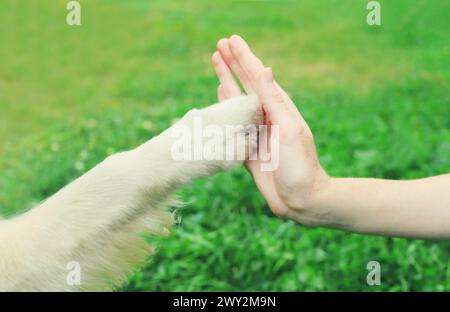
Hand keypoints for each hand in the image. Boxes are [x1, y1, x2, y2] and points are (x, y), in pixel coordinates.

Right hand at [211, 35, 329, 224]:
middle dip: (232, 64)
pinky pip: (232, 121)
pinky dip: (225, 106)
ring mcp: (256, 129)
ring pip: (236, 99)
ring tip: (217, 63)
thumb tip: (265, 70)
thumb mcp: (288, 130)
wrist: (299, 199)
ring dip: (226, 80)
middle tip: (219, 45)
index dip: (243, 57)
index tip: (231, 40)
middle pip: (245, 83)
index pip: (257, 76)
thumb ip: (274, 101)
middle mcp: (266, 115)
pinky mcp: (247, 145)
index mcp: (278, 108)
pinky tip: (220, 95)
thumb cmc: (299, 165)